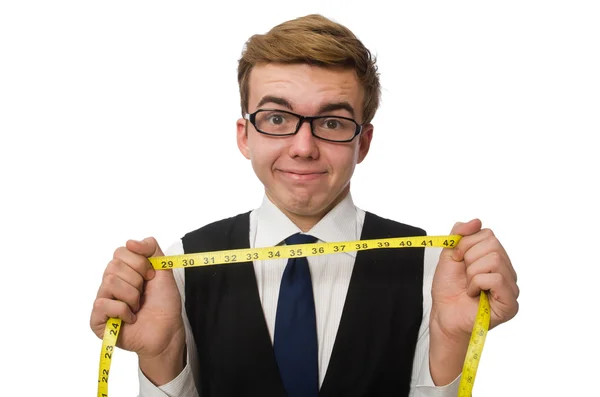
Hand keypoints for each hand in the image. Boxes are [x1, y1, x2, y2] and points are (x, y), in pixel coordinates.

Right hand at [90, 237, 184, 384]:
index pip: (120, 252)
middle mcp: (110, 284)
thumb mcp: (163, 269)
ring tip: (137, 306)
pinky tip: (131, 318)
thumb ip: (151, 249)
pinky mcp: (97, 320)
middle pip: (114, 266)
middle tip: (144, 294)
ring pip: (109, 283)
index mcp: (123, 271)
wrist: (168, 329)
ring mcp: (102, 301)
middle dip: (136, 280)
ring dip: (131, 296)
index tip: (151, 276)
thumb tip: (130, 242)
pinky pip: (103, 304)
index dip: (139, 263)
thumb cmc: (164, 302)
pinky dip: (123, 311)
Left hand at [428, 219, 518, 384]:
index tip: (457, 258)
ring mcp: (511, 287)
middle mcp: (507, 271)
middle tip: (464, 275)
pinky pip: (496, 278)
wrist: (443, 315)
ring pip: (494, 260)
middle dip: (469, 259)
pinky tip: (475, 294)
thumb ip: (460, 235)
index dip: (466, 244)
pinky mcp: (510, 304)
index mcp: (495, 258)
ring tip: (470, 287)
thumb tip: (476, 221)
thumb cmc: (448, 289)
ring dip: (472, 273)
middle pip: (492, 245)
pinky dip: (478, 283)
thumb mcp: (449, 255)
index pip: (488, 234)